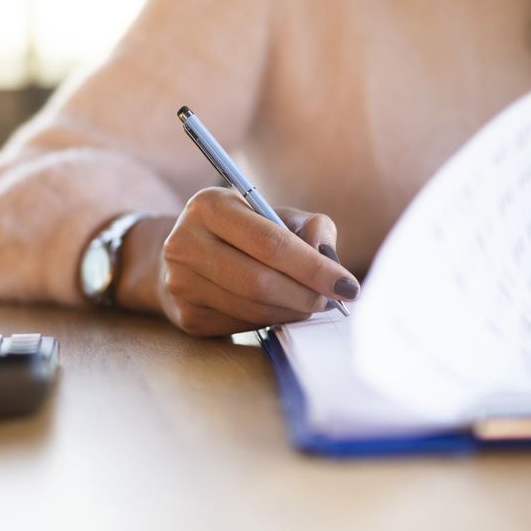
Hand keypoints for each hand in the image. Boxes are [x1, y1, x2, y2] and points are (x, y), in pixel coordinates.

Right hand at [120, 187, 358, 335]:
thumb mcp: (274, 214)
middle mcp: (184, 243)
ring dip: (292, 311)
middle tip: (332, 301)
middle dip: (306, 295)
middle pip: (259, 281)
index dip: (314, 267)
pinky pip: (242, 325)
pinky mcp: (186, 316)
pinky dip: (271, 321)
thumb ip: (310, 227)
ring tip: (310, 303)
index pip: (270, 243)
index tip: (349, 285)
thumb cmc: (243, 232)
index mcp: (209, 205)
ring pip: (253, 308)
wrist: (186, 256)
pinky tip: (281, 309)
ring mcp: (181, 283)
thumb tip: (330, 259)